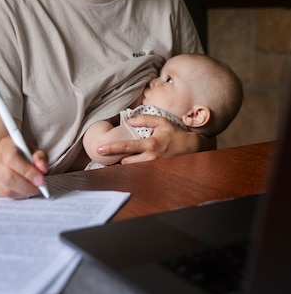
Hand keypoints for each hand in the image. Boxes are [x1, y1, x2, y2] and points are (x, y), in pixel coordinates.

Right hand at [0, 136, 48, 197]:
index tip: (41, 180)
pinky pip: (2, 195)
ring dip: (22, 192)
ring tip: (32, 190)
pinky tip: (22, 191)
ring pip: (5, 189)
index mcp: (4, 145)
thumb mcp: (32, 150)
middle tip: (38, 188)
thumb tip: (42, 168)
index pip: (12, 158)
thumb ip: (40, 157)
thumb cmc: (19, 154)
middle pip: (8, 177)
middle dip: (27, 185)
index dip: (27, 171)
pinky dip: (16, 195)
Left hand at [95, 114, 209, 163]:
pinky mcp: (156, 174)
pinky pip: (139, 173)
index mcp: (150, 144)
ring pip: (131, 169)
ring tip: (125, 158)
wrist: (193, 148)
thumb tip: (129, 121)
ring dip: (126, 164)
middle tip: (117, 154)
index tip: (99, 149)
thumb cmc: (176, 134)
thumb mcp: (162, 122)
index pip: (126, 146)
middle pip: (125, 161)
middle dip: (119, 158)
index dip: (111, 148)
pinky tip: (134, 164)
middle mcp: (151, 158)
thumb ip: (145, 119)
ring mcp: (153, 168)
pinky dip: (134, 168)